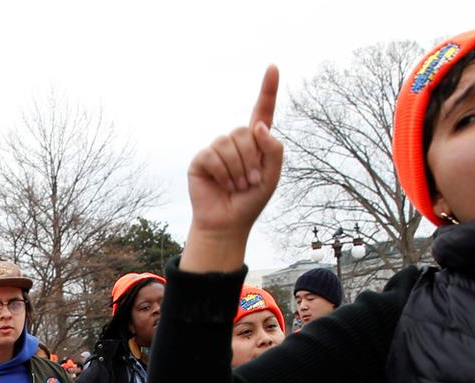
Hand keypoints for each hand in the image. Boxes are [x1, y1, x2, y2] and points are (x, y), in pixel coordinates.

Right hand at [181, 66, 284, 272]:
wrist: (227, 223)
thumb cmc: (251, 200)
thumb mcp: (272, 176)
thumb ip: (273, 149)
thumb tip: (257, 125)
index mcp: (255, 142)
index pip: (262, 110)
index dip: (268, 89)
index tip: (273, 67)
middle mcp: (235, 141)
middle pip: (245, 132)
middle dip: (252, 160)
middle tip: (251, 181)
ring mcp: (216, 148)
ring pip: (229, 143)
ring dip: (238, 169)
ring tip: (237, 186)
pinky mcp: (201, 159)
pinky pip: (213, 155)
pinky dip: (222, 173)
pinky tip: (221, 184)